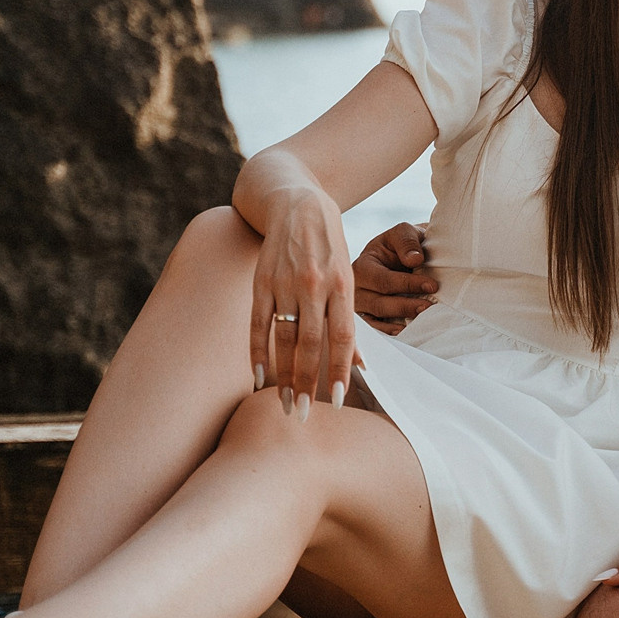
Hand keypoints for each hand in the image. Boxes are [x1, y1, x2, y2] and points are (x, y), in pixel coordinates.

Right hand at [247, 192, 356, 415]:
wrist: (296, 201)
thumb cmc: (330, 245)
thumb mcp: (349, 274)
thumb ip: (349, 318)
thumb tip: (360, 364)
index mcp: (342, 284)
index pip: (342, 335)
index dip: (340, 369)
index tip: (337, 400)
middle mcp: (314, 285)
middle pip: (310, 343)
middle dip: (307, 383)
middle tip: (304, 416)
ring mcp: (285, 283)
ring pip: (283, 338)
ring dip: (283, 375)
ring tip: (284, 404)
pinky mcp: (261, 281)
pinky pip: (258, 323)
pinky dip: (257, 352)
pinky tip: (258, 378)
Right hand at [352, 222, 437, 334]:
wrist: (401, 257)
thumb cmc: (401, 245)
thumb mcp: (404, 233)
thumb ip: (407, 241)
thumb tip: (415, 259)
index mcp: (363, 265)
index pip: (383, 279)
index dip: (408, 284)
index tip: (432, 286)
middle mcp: (355, 287)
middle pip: (378, 303)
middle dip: (405, 306)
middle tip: (428, 307)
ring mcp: (358, 305)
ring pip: (376, 318)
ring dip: (399, 320)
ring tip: (421, 321)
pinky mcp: (365, 318)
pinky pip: (374, 329)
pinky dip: (388, 331)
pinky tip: (404, 331)